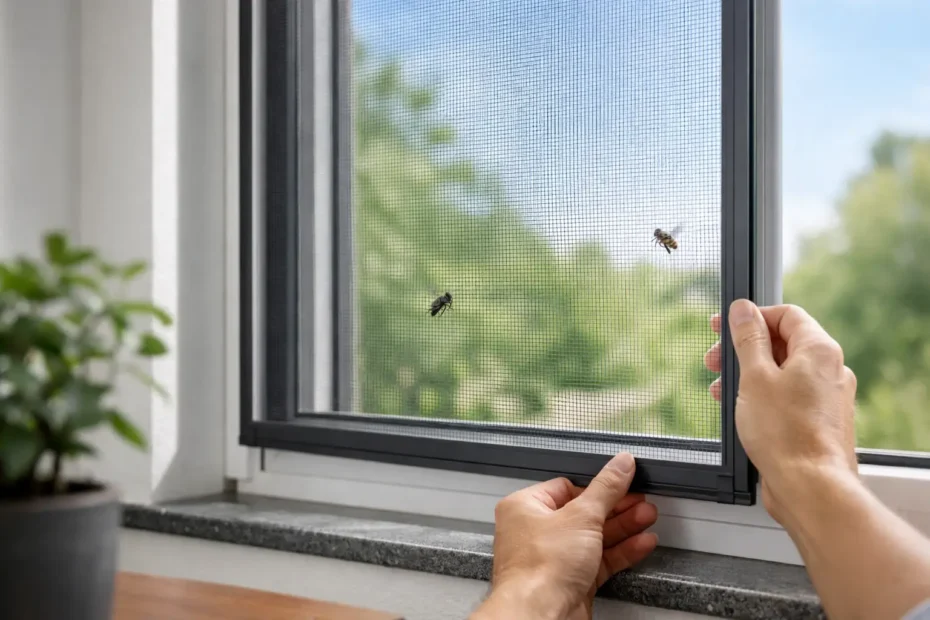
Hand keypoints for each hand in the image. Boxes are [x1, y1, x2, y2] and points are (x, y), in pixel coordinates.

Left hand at [471, 453, 657, 619]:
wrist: (539, 615)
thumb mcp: (582, 516)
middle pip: (584, 512)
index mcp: (526, 508)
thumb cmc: (540, 568)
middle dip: (617, 507)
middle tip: (641, 500)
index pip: (567, 487)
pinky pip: (599, 560)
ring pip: (594, 537)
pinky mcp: (571, 580)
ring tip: (647, 516)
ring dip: (623, 527)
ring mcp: (554, 558)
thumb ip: (606, 489)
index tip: (622, 479)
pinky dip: (621, 551)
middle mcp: (536, 532)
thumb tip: (620, 464)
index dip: (597, 485)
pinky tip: (641, 542)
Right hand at [703, 300, 857, 523]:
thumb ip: (748, 339)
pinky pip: (789, 396)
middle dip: (744, 350)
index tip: (724, 327)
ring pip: (783, 372)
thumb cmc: (786, 434)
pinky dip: (763, 396)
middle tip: (714, 360)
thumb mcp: (754, 377)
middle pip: (783, 343)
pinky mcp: (820, 421)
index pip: (786, 315)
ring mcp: (827, 397)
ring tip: (721, 391)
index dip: (751, 317)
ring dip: (748, 375)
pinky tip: (741, 411)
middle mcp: (830, 370)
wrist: (810, 487)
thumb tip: (743, 310)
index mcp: (819, 350)